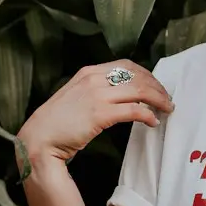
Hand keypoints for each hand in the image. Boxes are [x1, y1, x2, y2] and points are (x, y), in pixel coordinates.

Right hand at [15, 60, 173, 177]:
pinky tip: (152, 122)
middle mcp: (94, 79)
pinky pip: (134, 110)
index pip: (126, 65)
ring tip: (166, 110)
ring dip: (158, 100)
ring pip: (139, 90)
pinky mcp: (100, 114)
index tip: (156, 85)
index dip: (146, 74)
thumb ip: (94, 90)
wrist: (38, 139)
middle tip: (167, 99)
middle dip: (157, 87)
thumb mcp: (75, 96)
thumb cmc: (56, 123)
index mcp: (88, 72)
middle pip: (137, 76)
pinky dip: (148, 115)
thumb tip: (120, 95)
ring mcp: (97, 95)